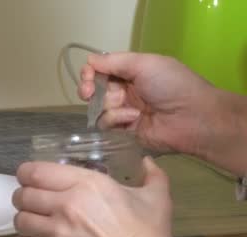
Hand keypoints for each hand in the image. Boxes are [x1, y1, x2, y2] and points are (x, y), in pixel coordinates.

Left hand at [13, 157, 172, 236]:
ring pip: (21, 220)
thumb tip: (146, 161)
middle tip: (32, 204)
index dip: (26, 174)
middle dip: (23, 198)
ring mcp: (58, 232)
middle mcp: (67, 204)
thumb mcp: (155, 198)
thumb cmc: (150, 235)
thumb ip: (151, 175)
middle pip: (23, 195)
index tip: (29, 179)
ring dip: (24, 221)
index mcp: (87, 184)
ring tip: (33, 224)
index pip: (36, 172)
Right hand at [78, 52, 217, 155]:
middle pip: (93, 90)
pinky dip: (116, 120)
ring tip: (130, 110)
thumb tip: (89, 59)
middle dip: (88, 89)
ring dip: (110, 106)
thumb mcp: (145, 64)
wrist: (191, 118)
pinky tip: (133, 119)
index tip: (88, 77)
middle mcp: (124, 92)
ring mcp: (122, 113)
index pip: (99, 71)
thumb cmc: (171, 85)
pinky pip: (105, 125)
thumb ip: (114, 62)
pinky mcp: (122, 132)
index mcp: (130, 73)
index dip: (89, 73)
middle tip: (88, 93)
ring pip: (97, 108)